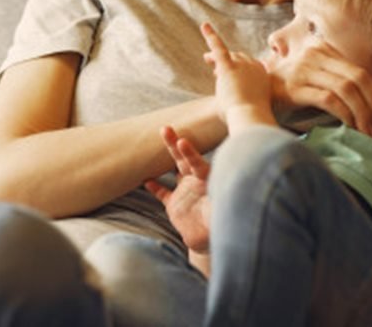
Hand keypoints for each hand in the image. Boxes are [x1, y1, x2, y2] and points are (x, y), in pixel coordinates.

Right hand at [145, 126, 210, 253]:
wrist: (211, 242)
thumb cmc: (222, 228)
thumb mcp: (222, 217)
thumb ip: (220, 207)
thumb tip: (225, 198)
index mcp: (209, 184)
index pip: (200, 166)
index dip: (192, 155)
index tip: (184, 142)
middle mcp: (197, 183)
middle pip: (186, 160)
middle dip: (176, 144)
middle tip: (167, 129)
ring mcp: (185, 192)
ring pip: (175, 168)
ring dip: (169, 153)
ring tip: (163, 132)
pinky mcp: (175, 205)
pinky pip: (162, 192)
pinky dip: (155, 187)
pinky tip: (147, 180)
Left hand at [200, 22, 275, 130]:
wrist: (250, 116)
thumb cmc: (249, 118)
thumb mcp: (253, 109)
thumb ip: (247, 104)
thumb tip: (242, 113)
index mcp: (262, 76)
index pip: (249, 67)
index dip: (238, 71)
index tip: (230, 80)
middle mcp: (254, 66)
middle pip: (238, 58)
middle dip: (227, 63)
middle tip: (215, 70)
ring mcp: (242, 65)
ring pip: (227, 55)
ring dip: (216, 57)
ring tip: (207, 58)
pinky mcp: (228, 66)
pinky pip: (219, 47)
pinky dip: (211, 36)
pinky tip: (204, 26)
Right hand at [266, 43, 371, 136]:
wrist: (250, 94)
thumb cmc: (286, 91)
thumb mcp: (314, 79)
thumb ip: (339, 85)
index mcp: (322, 49)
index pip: (359, 71)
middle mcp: (314, 55)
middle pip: (357, 78)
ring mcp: (303, 70)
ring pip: (346, 88)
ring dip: (362, 113)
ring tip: (367, 131)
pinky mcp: (294, 87)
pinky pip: (329, 99)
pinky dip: (345, 114)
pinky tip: (349, 126)